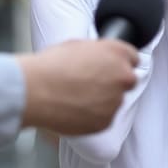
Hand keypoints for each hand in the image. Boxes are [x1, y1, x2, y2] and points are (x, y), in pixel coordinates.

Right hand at [17, 39, 138, 134]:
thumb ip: (98, 52)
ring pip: (115, 101)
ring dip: (102, 100)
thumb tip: (99, 59)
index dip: (119, 62)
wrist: (35, 91)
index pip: (132, 57)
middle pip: (128, 80)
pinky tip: (75, 108)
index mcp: (117, 52)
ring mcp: (115, 100)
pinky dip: (93, 116)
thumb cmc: (50, 66)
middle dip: (114, 82)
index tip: (111, 68)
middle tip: (92, 84)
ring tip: (77, 97)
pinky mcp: (106, 121)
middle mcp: (122, 76)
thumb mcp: (78, 45)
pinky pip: (104, 118)